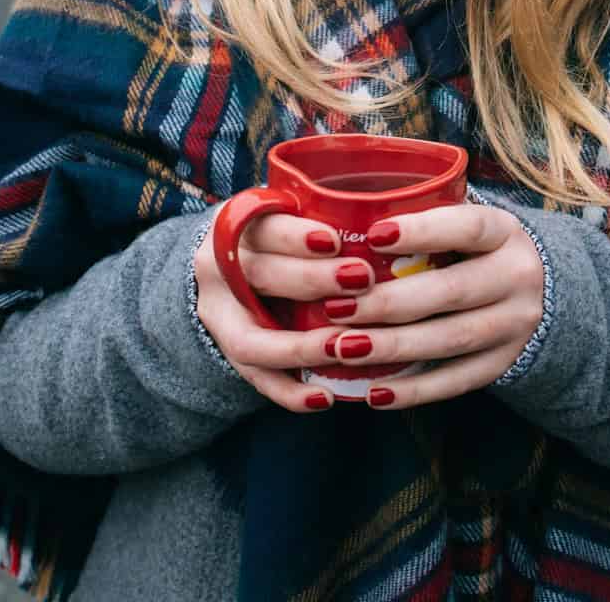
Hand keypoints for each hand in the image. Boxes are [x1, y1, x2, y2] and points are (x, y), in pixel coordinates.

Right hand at [192, 213, 355, 412]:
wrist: (226, 267)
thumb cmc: (277, 235)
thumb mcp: (286, 212)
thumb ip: (321, 211)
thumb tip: (390, 220)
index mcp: (236, 225)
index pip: (263, 227)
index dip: (296, 236)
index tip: (336, 241)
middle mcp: (220, 270)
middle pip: (261, 276)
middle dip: (312, 280)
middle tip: (362, 280)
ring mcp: (221, 316)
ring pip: (252, 339)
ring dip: (301, 347)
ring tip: (346, 348)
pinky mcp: (231, 353)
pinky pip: (257, 379)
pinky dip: (290, 393)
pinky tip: (325, 398)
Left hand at [325, 204, 544, 410]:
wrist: (544, 290)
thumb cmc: (477, 249)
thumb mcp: (467, 224)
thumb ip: (424, 221)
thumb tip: (347, 222)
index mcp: (504, 231)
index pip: (467, 227)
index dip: (421, 231)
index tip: (372, 236)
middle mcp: (516, 277)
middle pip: (451, 292)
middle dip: (389, 302)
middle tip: (336, 307)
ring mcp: (514, 325)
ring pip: (450, 339)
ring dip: (393, 347)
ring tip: (343, 349)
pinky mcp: (502, 363)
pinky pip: (456, 381)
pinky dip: (414, 390)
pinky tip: (374, 392)